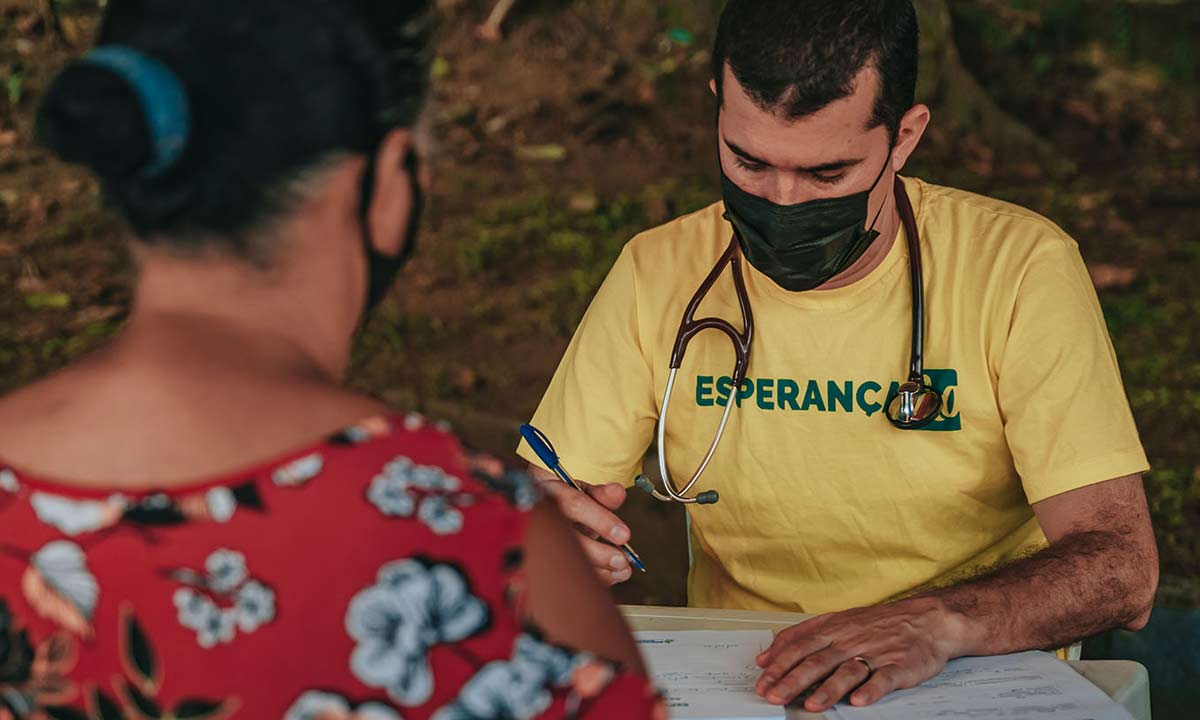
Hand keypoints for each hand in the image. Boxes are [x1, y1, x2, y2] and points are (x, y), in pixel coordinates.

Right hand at [530, 466, 633, 584]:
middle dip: (598, 553)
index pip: (575, 505)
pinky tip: (608, 576)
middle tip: (621, 560)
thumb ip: (600, 494)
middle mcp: (542, 516)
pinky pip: (563, 573)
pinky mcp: (542, 558)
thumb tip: (617, 492)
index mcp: (552, 492)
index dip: (601, 521)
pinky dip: (590, 577)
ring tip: (620, 571)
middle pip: (567, 538)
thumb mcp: (579, 491)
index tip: (624, 535)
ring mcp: (539, 538)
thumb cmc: (559, 500)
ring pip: (564, 560)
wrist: (534, 506)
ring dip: (597, 570)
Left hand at [754, 597, 968, 711]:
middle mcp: (851, 640)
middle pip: (817, 660)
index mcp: (833, 629)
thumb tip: (767, 655)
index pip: (800, 646)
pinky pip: (883, 679)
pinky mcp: (899, 666)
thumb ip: (801, 635)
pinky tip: (858, 701)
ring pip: (847, 671)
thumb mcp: (836, 620)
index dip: (779, 664)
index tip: (762, 681)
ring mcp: (875, 653)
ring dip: (828, 689)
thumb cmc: (877, 623)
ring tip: (812, 705)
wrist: (926, 618)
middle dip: (793, 680)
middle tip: (775, 696)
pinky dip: (871, 690)